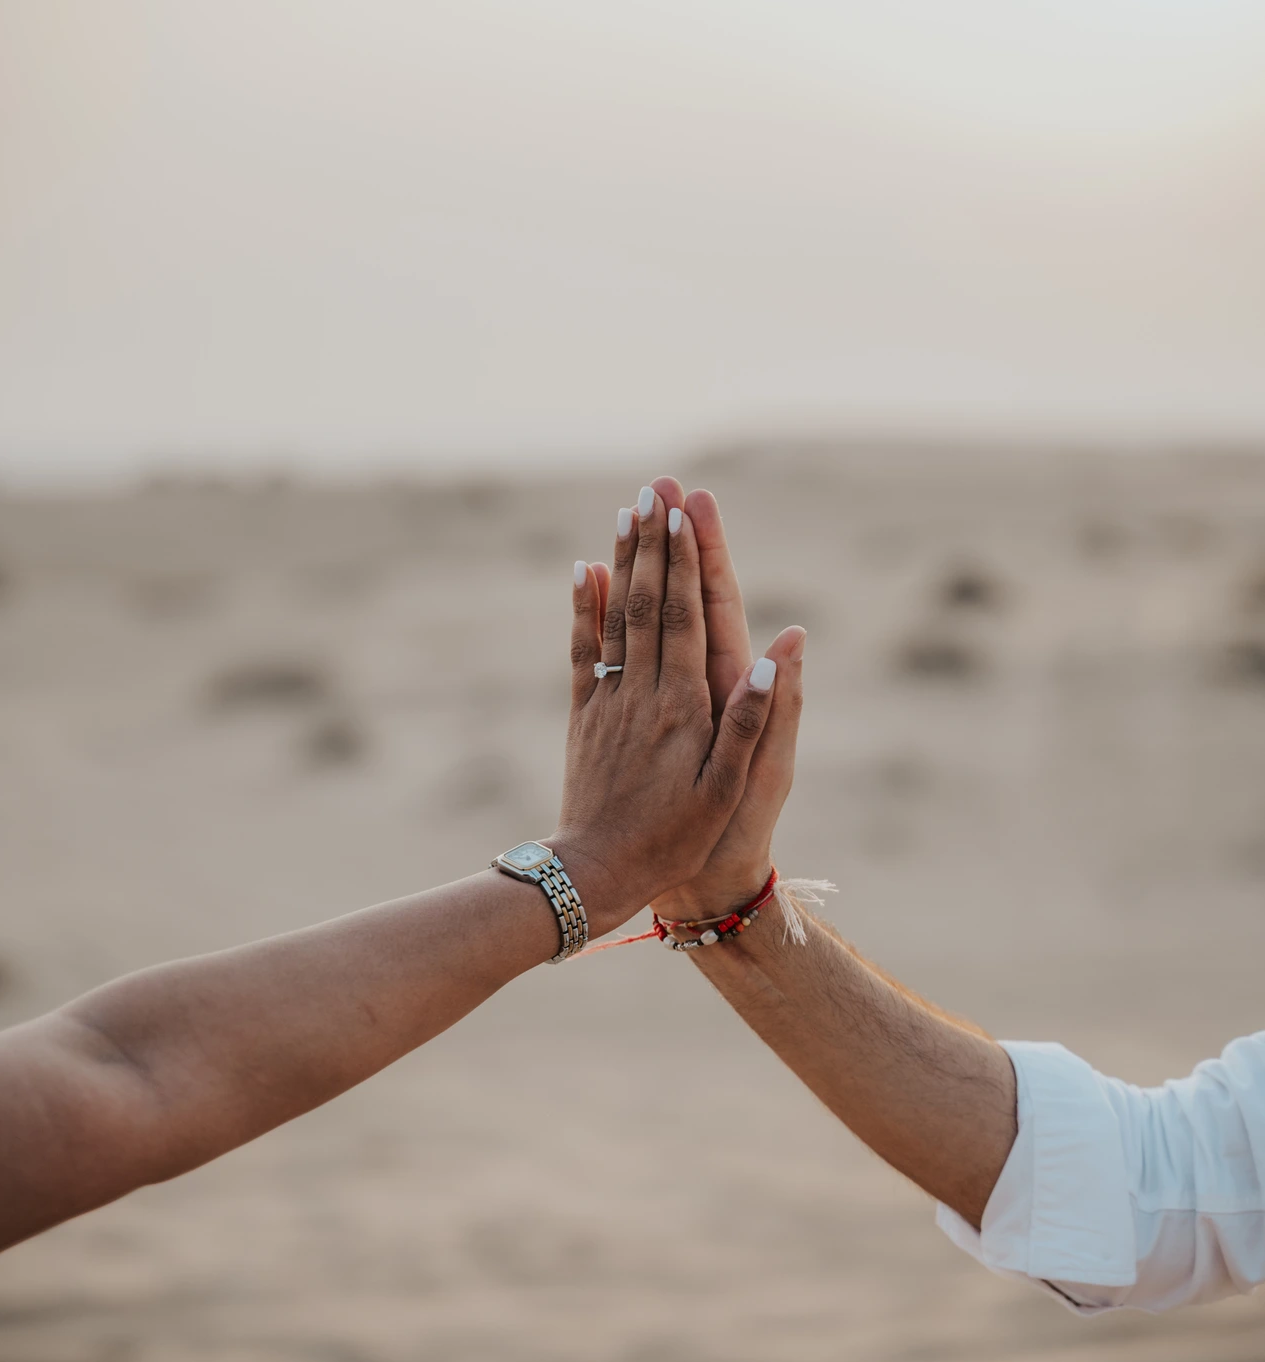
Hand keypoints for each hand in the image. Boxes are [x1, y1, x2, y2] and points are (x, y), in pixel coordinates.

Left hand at [550, 485, 779, 936]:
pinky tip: (583, 571)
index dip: (686, 562)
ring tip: (625, 512)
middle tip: (654, 489)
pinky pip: (584, 650)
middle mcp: (642, 693)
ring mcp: (608, 701)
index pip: (687, 617)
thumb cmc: (679, 837)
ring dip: (621, 562)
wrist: (599, 872)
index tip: (686, 512)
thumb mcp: (731, 788)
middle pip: (648, 604)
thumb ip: (753, 720)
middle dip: (654, 544)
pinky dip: (583, 608)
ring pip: (614, 617)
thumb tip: (779, 655)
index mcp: (684, 707)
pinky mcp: (584, 716)